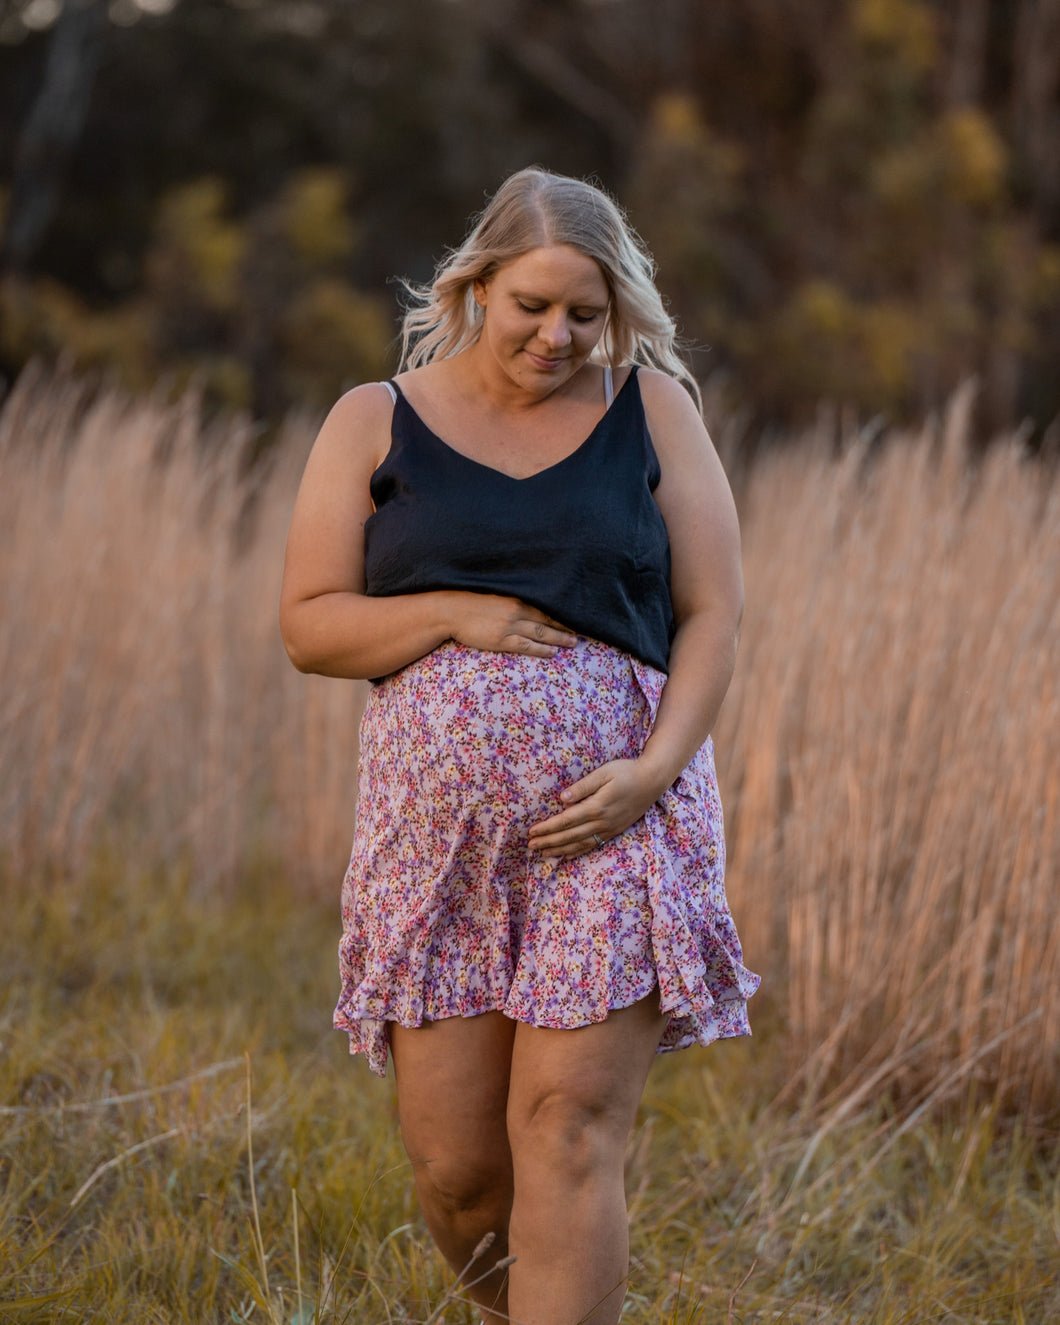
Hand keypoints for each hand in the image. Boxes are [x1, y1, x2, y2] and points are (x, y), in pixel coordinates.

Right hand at [447, 592, 576, 657]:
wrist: (450, 610)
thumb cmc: (470, 601)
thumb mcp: (494, 594)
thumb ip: (511, 598)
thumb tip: (527, 603)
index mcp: (515, 597)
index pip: (545, 606)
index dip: (561, 613)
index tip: (575, 616)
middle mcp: (516, 610)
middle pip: (548, 619)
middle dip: (566, 626)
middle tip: (583, 632)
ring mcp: (510, 626)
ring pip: (542, 633)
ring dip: (560, 638)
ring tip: (574, 643)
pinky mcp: (501, 640)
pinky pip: (527, 646)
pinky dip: (542, 649)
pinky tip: (553, 652)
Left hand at [526, 758, 666, 857]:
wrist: (652, 781)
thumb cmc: (627, 772)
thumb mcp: (604, 772)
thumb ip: (583, 786)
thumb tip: (562, 798)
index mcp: (596, 806)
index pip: (566, 820)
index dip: (548, 827)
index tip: (532, 832)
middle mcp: (601, 822)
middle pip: (570, 835)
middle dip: (548, 842)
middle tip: (530, 846)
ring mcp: (609, 829)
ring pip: (580, 844)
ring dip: (560, 850)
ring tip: (543, 854)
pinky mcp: (614, 831)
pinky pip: (593, 845)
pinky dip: (577, 852)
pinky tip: (567, 856)